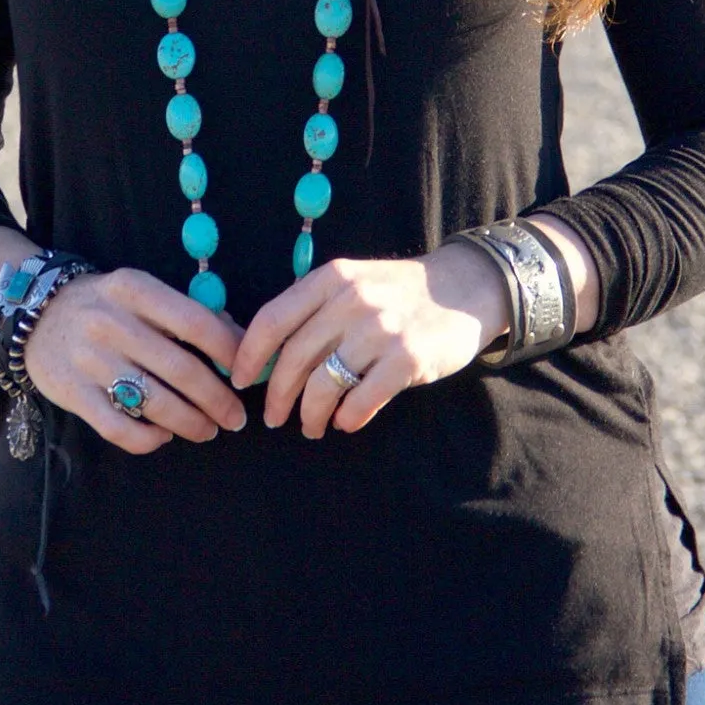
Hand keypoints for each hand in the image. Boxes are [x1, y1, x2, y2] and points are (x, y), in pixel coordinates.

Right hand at [23, 268, 249, 453]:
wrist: (35, 314)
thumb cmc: (105, 305)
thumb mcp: (141, 293)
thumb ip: (184, 312)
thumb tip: (236, 339)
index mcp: (135, 290)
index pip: (195, 322)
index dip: (229, 351)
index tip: (245, 373)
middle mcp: (112, 322)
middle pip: (180, 370)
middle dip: (218, 399)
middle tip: (235, 418)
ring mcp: (90, 360)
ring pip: (154, 403)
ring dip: (191, 423)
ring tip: (207, 430)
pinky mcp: (72, 393)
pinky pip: (119, 428)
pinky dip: (148, 439)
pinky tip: (163, 435)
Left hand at [229, 245, 510, 437]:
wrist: (465, 287)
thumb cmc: (398, 292)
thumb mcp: (353, 282)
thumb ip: (314, 309)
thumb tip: (266, 357)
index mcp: (331, 278)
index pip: (272, 319)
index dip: (249, 355)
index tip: (239, 380)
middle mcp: (352, 300)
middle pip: (295, 359)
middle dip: (277, 396)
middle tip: (273, 418)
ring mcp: (381, 329)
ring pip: (325, 385)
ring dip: (311, 415)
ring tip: (312, 426)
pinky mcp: (409, 358)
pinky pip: (362, 400)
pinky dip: (348, 418)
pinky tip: (346, 421)